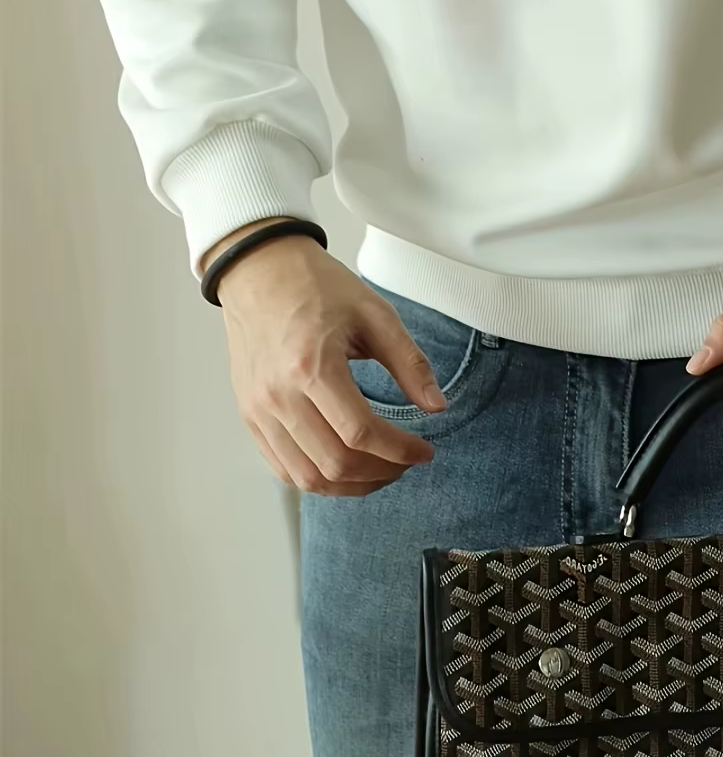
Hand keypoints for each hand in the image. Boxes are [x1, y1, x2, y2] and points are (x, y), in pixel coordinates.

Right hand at [205, 224, 450, 496]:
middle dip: (381, 473)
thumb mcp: (375, 314)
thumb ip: (409, 363)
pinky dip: (318, 478)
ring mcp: (259, 410)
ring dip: (351, 485)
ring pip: (307, 477)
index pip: (360, 433)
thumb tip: (438, 406)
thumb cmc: (316, 286)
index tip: (424, 450)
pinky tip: (346, 466)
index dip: (400, 451)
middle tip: (407, 462)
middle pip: (334, 464)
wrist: (260, 270)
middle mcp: (279, 395)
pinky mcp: (250, 416)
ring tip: (381, 469)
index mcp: (311, 366)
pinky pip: (283, 468)